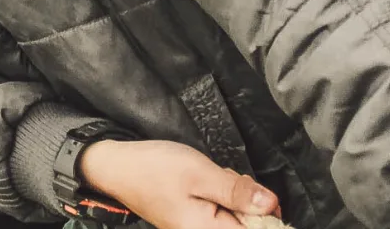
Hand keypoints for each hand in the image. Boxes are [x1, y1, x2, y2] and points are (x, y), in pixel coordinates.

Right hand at [79, 140, 278, 228]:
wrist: (118, 167)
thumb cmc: (154, 169)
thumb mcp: (199, 174)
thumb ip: (237, 192)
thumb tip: (271, 205)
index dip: (265, 212)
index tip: (252, 190)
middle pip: (246, 225)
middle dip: (247, 200)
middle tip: (225, 178)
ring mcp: (197, 228)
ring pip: (236, 216)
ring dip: (235, 195)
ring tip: (213, 177)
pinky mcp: (194, 219)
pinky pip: (222, 211)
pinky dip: (222, 194)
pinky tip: (209, 181)